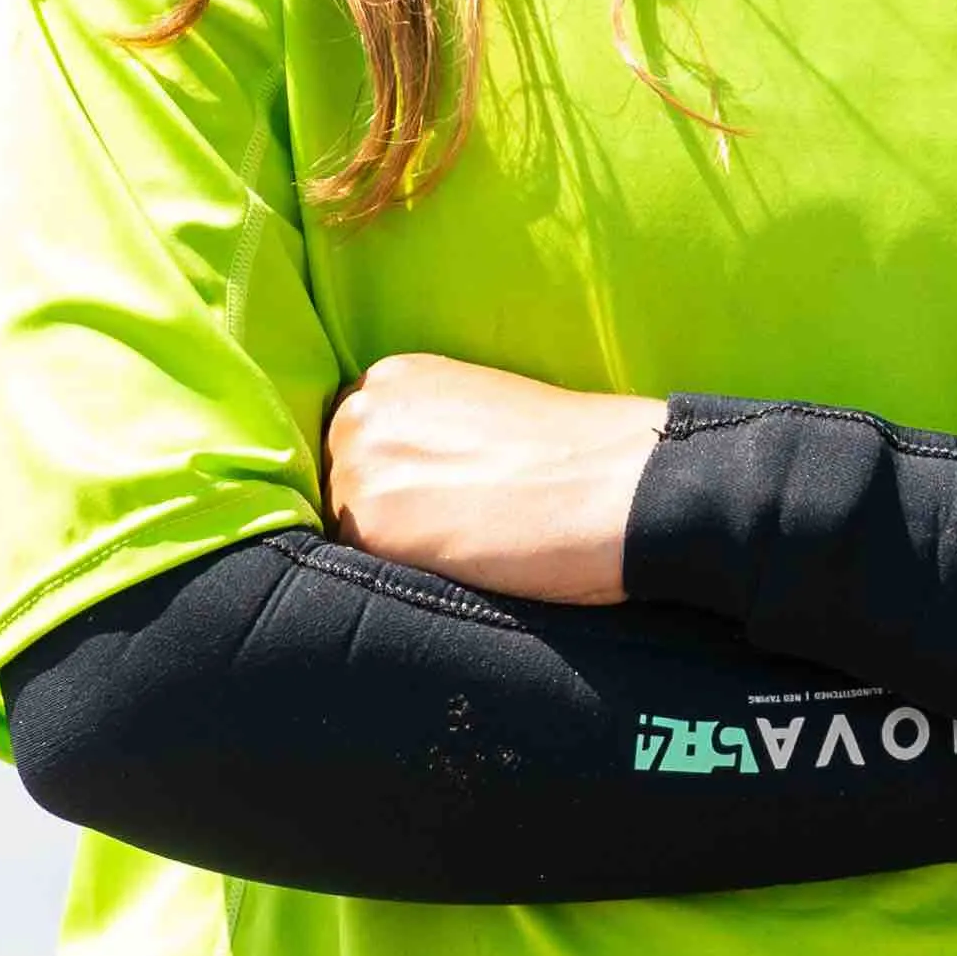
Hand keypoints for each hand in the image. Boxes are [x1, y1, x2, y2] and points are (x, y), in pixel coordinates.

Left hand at [325, 355, 663, 602]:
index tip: (436, 503)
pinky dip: (400, 579)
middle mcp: (362, 411)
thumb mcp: (483, 411)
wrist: (620, 482)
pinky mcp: (371, 525)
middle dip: (379, 516)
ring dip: (387, 552)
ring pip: (344, 531)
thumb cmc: (575, 453)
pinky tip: (455, 569)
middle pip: (336, 486)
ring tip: (459, 551)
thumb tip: (403, 483)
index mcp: (393, 376)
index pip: (353, 447)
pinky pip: (360, 569)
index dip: (391, 484)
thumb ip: (427, 433)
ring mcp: (358, 467)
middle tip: (450, 532)